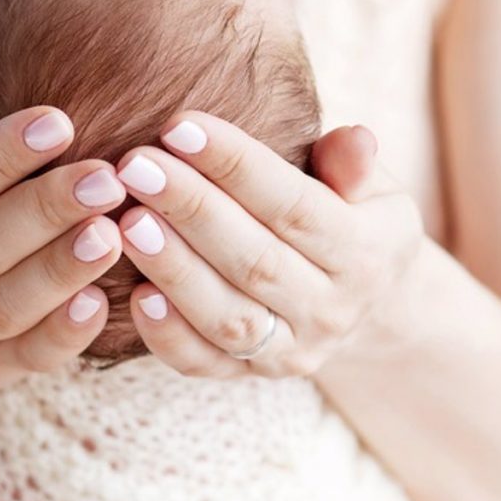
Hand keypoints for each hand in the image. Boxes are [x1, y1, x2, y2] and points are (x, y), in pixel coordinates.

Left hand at [113, 112, 422, 378]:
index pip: (293, 205)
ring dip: (173, 269)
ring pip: (227, 316)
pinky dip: (167, 334)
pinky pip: (204, 362)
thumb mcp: (375, 190)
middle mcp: (330, 310)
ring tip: (126, 221)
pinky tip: (132, 293)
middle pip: (253, 260)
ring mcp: (290, 350)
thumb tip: (354, 139)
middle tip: (135, 166)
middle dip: (190, 209)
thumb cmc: (353, 220)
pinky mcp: (250, 374)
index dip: (235, 165)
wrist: (370, 310)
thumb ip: (354, 166)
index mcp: (365, 254)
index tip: (178, 126)